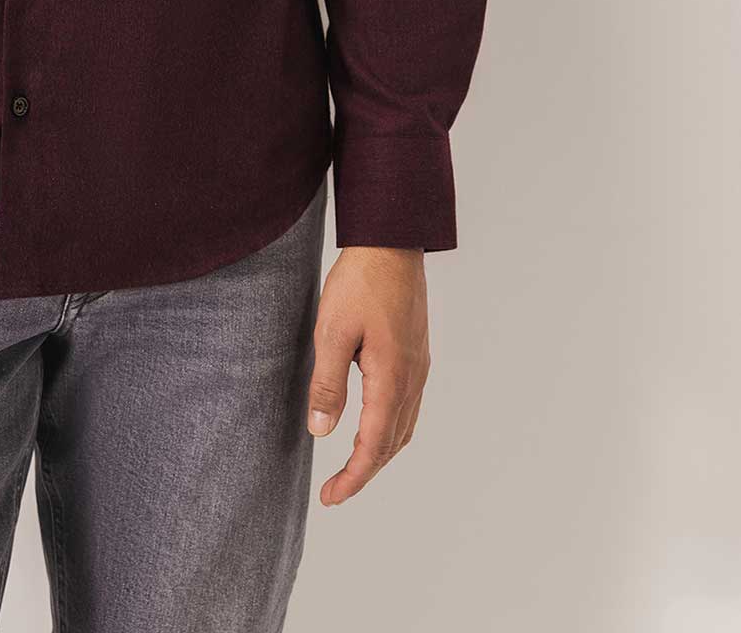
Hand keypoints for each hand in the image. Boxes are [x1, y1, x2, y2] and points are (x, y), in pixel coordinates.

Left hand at [305, 245, 430, 504]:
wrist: (391, 241)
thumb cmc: (360, 282)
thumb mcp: (331, 331)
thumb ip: (327, 384)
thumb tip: (321, 432)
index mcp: (391, 378)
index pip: (374, 446)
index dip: (353, 478)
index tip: (331, 499)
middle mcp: (413, 378)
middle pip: (393, 443)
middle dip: (365, 471)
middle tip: (336, 490)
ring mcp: (419, 365)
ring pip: (404, 425)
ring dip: (380, 451)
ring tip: (352, 465)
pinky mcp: (416, 352)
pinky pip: (408, 404)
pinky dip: (391, 427)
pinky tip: (373, 421)